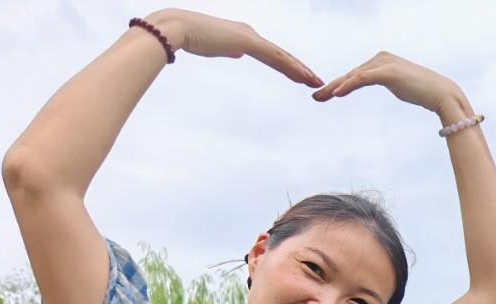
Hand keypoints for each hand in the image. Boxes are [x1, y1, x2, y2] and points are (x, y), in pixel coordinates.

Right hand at [145, 9, 322, 86]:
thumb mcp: (216, 47)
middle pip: (281, 55)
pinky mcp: (248, 42)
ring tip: (316, 82)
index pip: (272, 54)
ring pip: (282, 57)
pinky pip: (275, 57)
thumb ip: (228, 49)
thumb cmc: (192, 38)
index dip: (288, 66)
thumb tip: (236, 52)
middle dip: (300, 69)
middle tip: (317, 81)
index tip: (302, 77)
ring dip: (301, 70)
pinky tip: (303, 76)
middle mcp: (251, 34)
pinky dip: (290, 67)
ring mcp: (251, 37)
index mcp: (244, 37)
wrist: (177, 28)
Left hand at [311, 51, 455, 113]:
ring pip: (353, 76)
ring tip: (320, 97)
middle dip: (331, 86)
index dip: (338, 85)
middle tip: (315, 97)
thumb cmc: (424, 93)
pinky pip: (362, 79)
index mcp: (381, 61)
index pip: (355, 75)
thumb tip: (384, 83)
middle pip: (351, 74)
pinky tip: (336, 94)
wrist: (442, 95)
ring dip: (335, 87)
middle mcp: (380, 58)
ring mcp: (383, 63)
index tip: (324, 95)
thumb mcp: (400, 85)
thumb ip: (389, 82)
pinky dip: (348, 86)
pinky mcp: (387, 72)